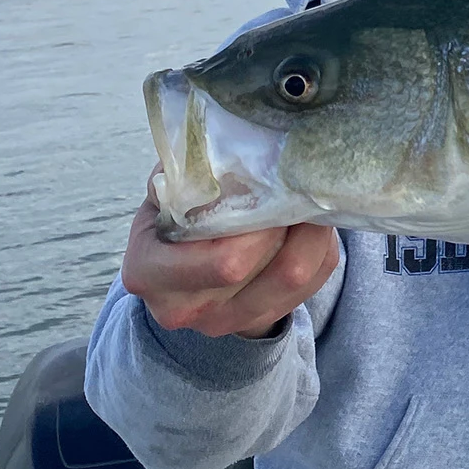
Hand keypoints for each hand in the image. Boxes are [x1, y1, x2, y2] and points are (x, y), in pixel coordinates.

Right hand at [121, 165, 340, 338]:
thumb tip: (234, 146)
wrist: (177, 260)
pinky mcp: (262, 319)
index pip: (224, 262)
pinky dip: (319, 248)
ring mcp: (225, 322)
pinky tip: (309, 223)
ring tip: (310, 198)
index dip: (259, 223)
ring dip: (314, 234)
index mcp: (150, 272)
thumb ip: (189, 171)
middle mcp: (184, 309)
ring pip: (299, 278)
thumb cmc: (173, 211)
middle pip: (270, 271)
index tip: (271, 185)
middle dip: (293, 223)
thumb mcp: (166, 188)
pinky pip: (313, 283)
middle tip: (301, 186)